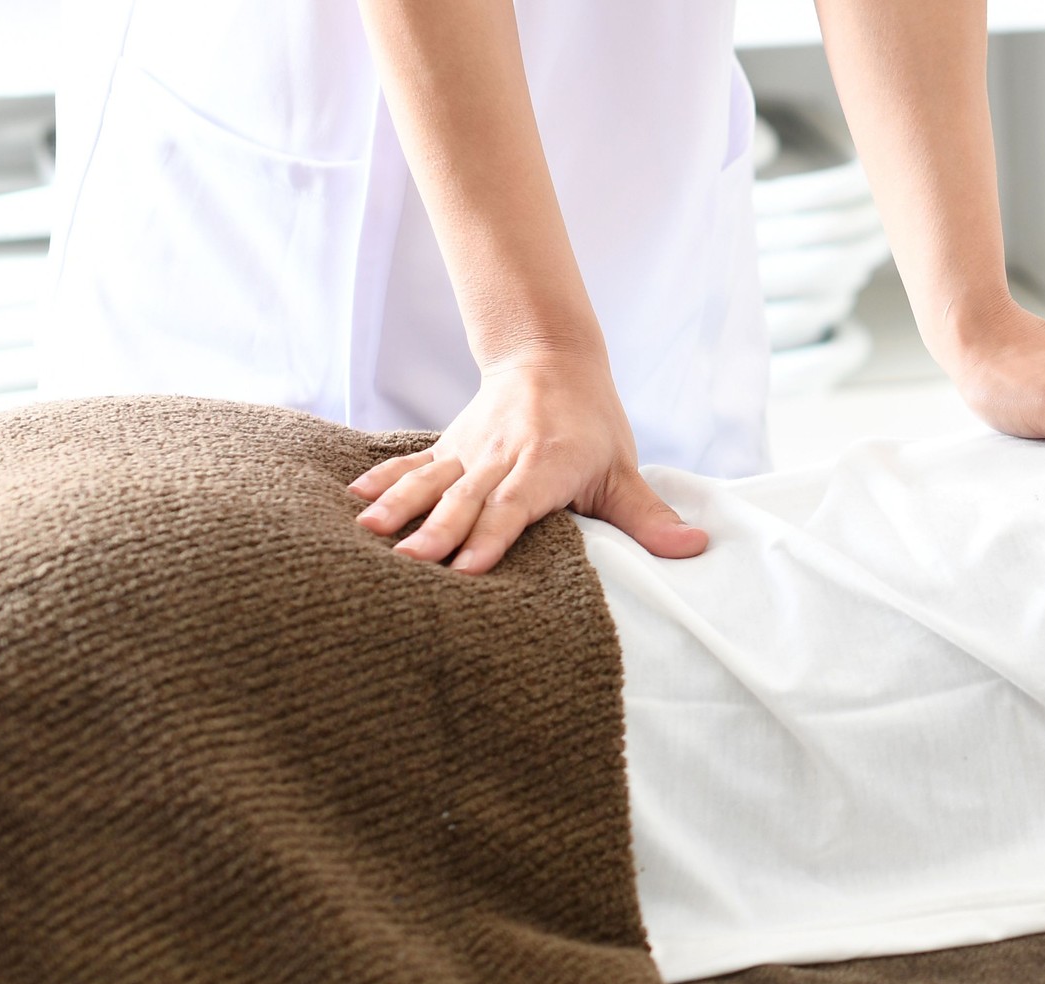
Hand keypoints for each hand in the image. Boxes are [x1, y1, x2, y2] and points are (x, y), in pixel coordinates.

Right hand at [348, 345, 707, 572]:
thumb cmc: (593, 423)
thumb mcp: (624, 469)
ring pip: (432, 480)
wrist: (552, 355)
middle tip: (410, 564)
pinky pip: (413, 464)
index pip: (515, 507)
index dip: (492, 536)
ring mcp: (470, 450)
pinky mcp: (449, 445)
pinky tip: (353, 500)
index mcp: (546, 465)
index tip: (468, 568)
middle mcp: (502, 457)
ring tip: (371, 533)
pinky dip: (384, 479)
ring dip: (400, 505)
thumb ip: (648, 517)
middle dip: (438, 532)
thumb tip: (692, 550)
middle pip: (467, 498)